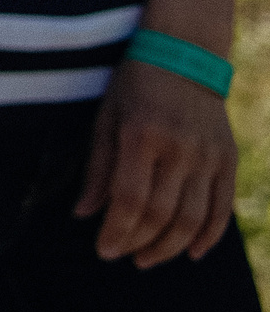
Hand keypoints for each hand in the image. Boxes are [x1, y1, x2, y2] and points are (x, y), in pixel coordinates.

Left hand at [76, 55, 239, 267]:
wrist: (186, 53)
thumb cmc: (134, 84)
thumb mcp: (106, 117)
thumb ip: (98, 168)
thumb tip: (83, 214)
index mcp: (142, 135)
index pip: (129, 199)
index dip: (116, 231)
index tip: (103, 250)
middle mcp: (179, 148)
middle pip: (161, 214)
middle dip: (138, 243)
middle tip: (121, 256)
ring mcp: (209, 156)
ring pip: (193, 218)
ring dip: (170, 247)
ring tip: (147, 258)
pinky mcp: (229, 160)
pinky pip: (223, 208)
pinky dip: (210, 236)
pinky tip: (192, 253)